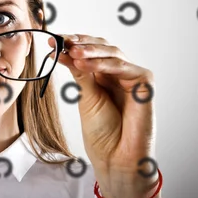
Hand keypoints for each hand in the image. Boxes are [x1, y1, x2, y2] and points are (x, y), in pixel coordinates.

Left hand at [50, 34, 157, 195]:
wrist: (115, 158)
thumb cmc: (102, 133)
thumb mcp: (85, 97)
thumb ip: (80, 73)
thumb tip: (63, 51)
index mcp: (104, 76)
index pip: (90, 51)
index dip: (73, 43)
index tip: (53, 39)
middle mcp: (119, 74)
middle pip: (102, 48)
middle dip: (81, 43)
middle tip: (62, 41)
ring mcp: (133, 78)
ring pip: (113, 54)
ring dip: (90, 51)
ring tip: (71, 52)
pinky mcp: (145, 84)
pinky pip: (124, 68)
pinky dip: (104, 64)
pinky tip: (85, 63)